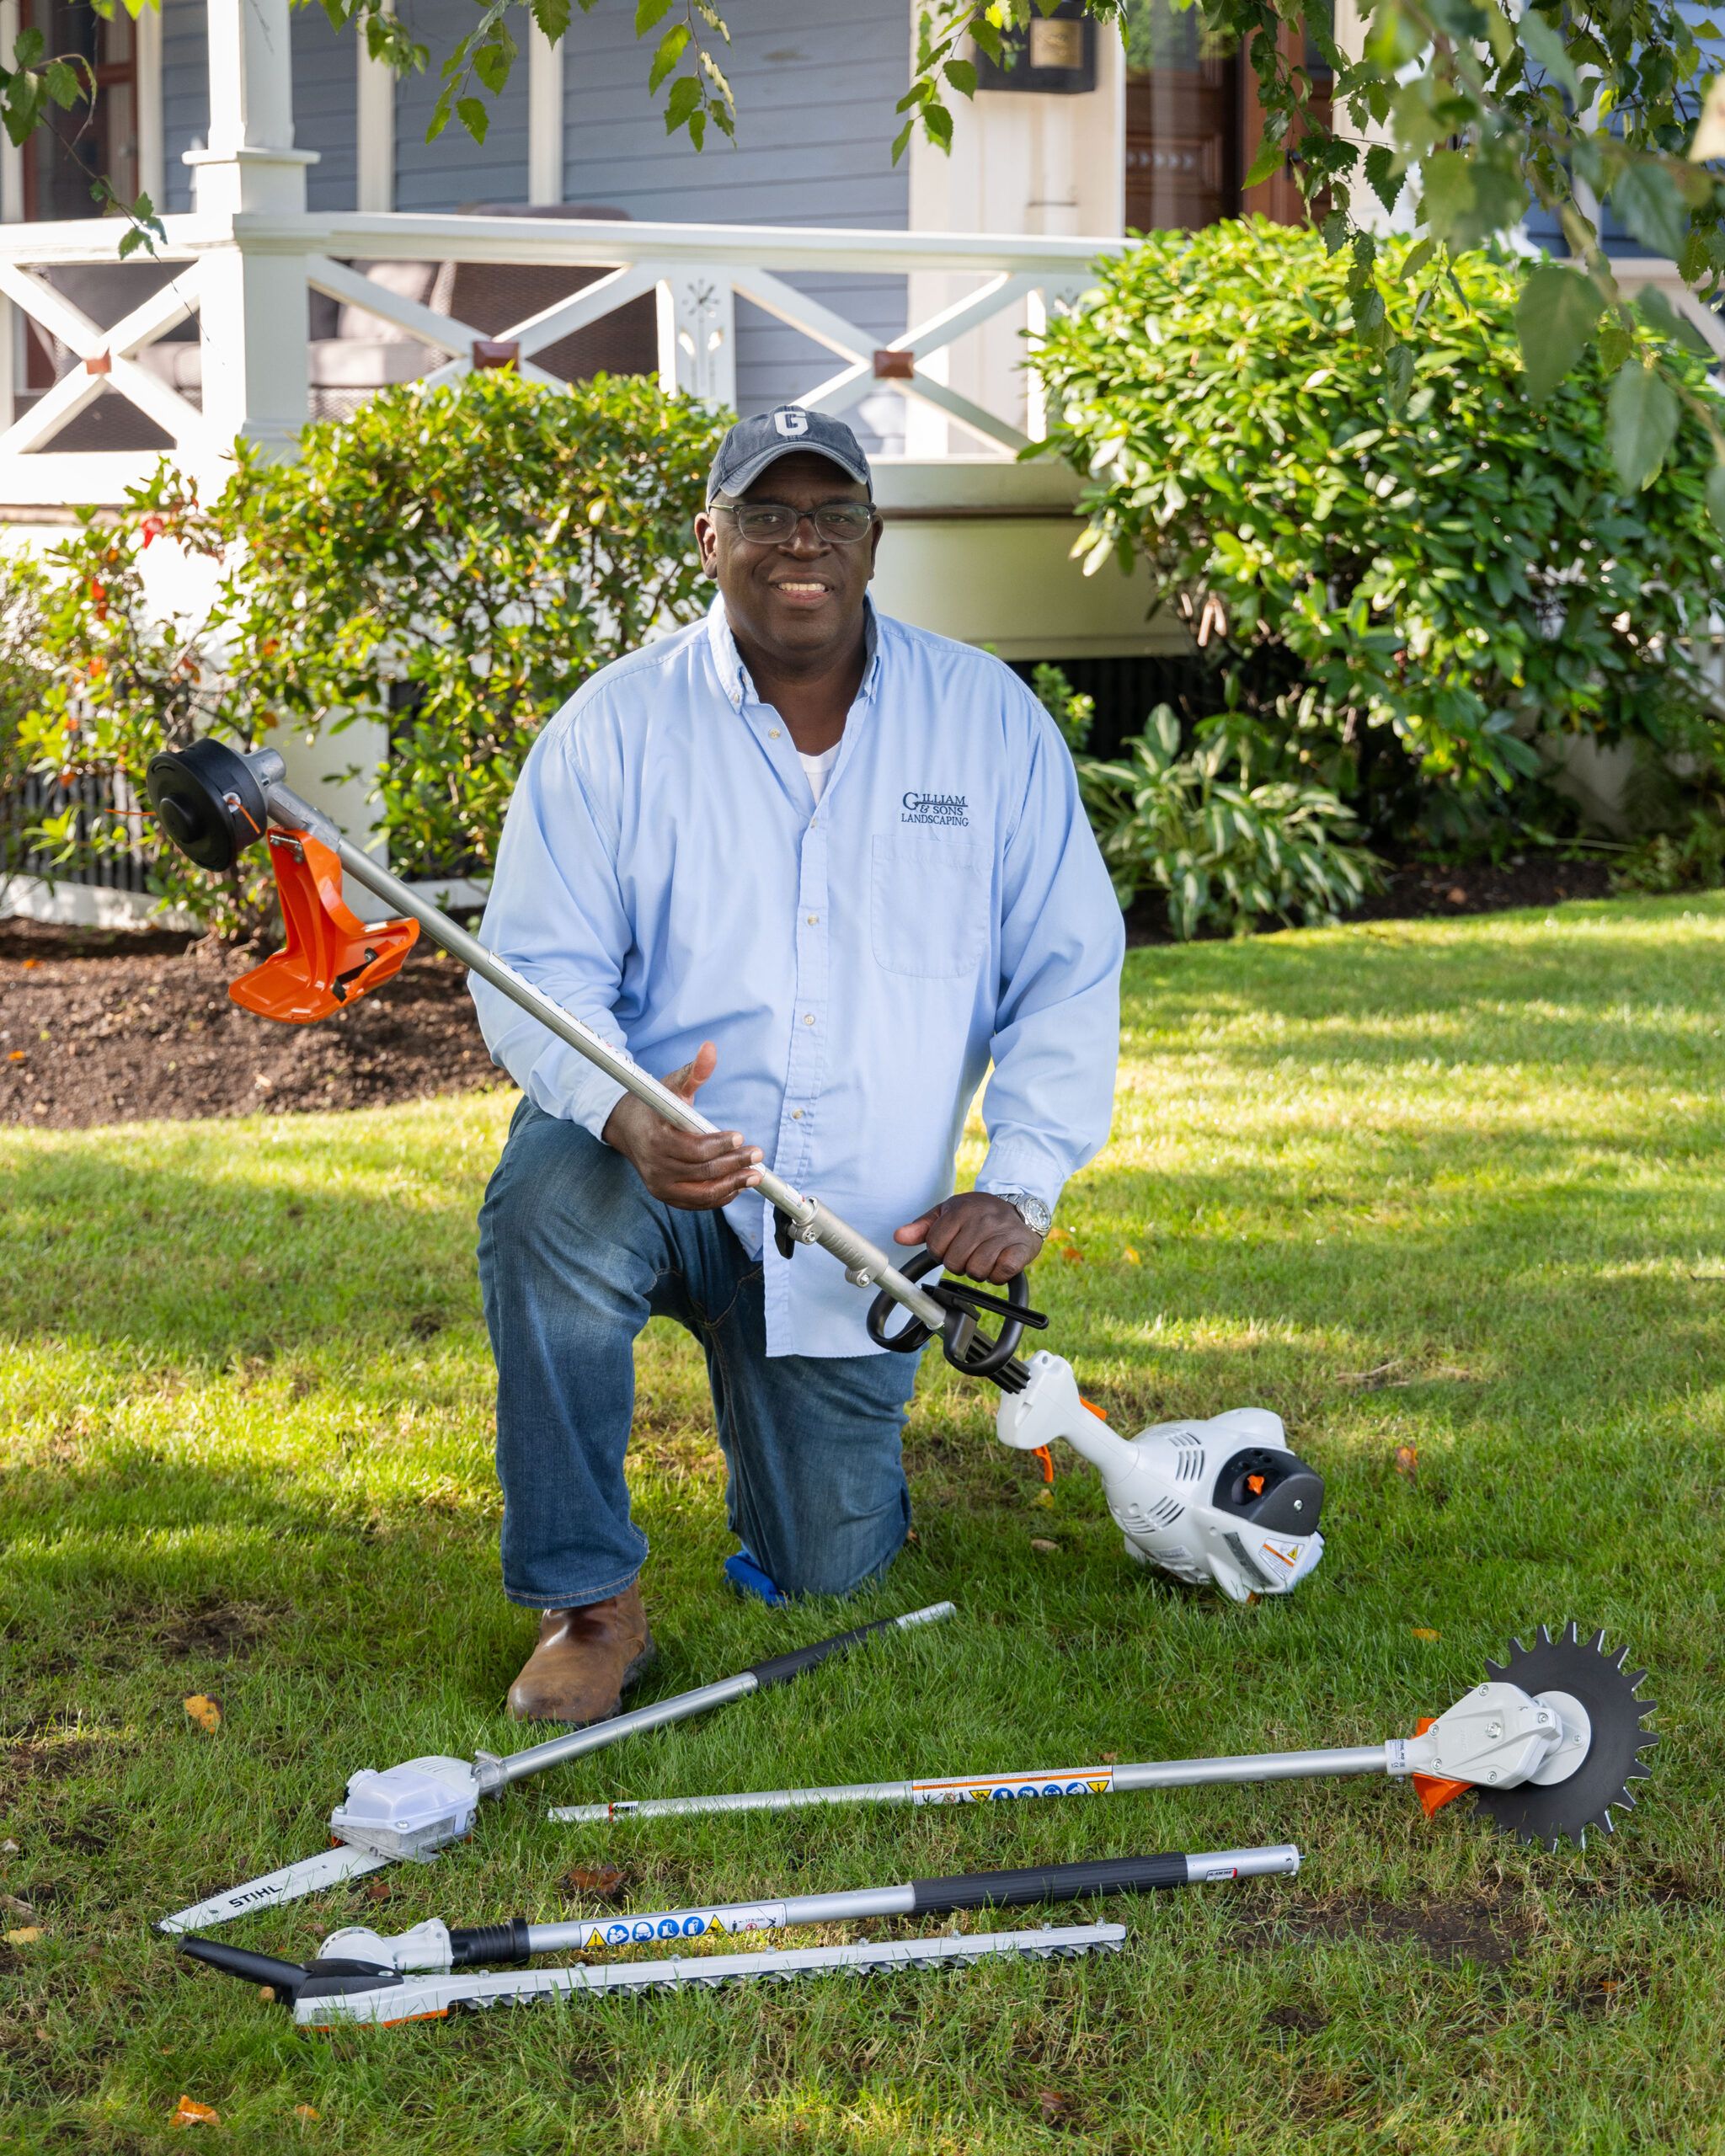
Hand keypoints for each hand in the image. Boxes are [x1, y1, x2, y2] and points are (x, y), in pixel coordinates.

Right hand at [601, 1041, 762, 1209]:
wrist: (626, 1127)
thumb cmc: (654, 1104)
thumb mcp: (672, 1085)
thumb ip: (695, 1071)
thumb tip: (710, 1048)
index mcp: (656, 1138)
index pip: (693, 1149)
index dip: (719, 1145)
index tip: (740, 1137)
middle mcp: (655, 1166)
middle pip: (701, 1171)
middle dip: (733, 1164)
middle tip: (757, 1154)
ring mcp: (659, 1185)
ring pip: (701, 1192)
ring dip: (732, 1185)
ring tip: (755, 1174)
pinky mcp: (665, 1196)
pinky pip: (696, 1202)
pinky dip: (719, 1197)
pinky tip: (737, 1186)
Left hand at [894, 1192, 1042, 1285]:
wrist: (1021, 1208)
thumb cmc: (979, 1214)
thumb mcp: (948, 1212)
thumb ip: (922, 1227)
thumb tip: (899, 1237)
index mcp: (960, 1210)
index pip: (935, 1246)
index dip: (940, 1253)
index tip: (951, 1247)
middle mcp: (982, 1220)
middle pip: (954, 1262)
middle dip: (959, 1264)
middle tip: (969, 1254)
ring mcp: (1003, 1233)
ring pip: (977, 1271)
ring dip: (978, 1271)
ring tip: (984, 1257)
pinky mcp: (1021, 1247)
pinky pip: (1001, 1273)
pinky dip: (997, 1275)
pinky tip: (998, 1262)